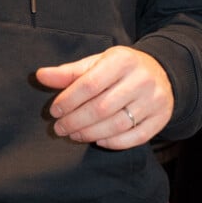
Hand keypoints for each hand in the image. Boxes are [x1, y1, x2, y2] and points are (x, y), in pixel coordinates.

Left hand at [35, 45, 173, 149]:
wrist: (161, 72)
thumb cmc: (120, 68)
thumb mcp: (97, 63)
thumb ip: (69, 72)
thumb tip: (40, 76)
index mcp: (122, 60)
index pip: (90, 83)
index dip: (69, 100)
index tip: (54, 111)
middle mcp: (141, 79)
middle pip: (102, 107)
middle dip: (75, 121)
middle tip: (59, 128)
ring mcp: (153, 100)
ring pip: (117, 125)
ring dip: (90, 134)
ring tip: (74, 134)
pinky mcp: (161, 118)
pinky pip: (135, 138)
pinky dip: (113, 143)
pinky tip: (98, 140)